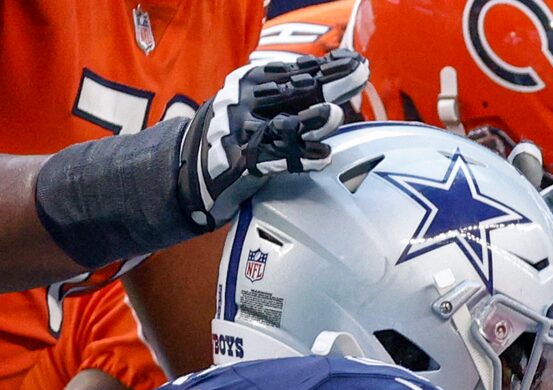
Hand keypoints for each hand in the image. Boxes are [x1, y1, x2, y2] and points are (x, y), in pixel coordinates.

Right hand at [178, 51, 366, 231]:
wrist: (194, 164)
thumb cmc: (240, 130)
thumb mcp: (262, 104)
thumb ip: (295, 93)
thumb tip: (339, 76)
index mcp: (252, 82)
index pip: (296, 72)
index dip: (328, 68)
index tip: (357, 63)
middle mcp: (245, 100)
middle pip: (294, 91)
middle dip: (328, 83)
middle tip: (358, 74)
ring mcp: (242, 129)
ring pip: (283, 124)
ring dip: (311, 120)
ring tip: (334, 114)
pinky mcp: (242, 160)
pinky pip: (275, 159)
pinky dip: (300, 158)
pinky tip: (322, 156)